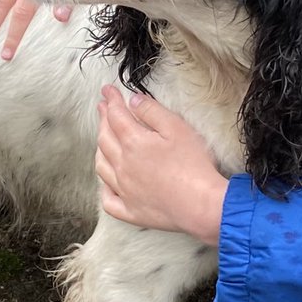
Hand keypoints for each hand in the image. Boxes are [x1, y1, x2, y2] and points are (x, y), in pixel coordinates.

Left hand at [95, 85, 227, 244]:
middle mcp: (123, 166)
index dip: (111, 100)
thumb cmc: (194, 166)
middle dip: (103, 120)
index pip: (116, 116)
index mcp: (133, 143)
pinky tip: (107, 184)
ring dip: (100, 150)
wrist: (202, 205)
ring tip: (102, 139)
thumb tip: (133, 101)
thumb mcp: (177, 128)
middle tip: (102, 108)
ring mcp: (125, 190)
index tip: (107, 90)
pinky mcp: (132, 211)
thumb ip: (152, 111)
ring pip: (102, 167)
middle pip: (105, 139)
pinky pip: (109, 200)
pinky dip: (105, 189)